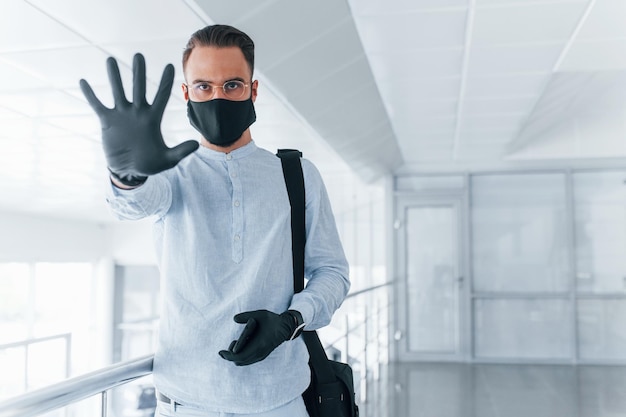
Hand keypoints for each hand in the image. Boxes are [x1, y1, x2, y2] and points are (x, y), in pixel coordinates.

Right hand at [79, 53, 198, 185]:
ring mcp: (122, 115)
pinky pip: (98, 105)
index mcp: (152, 118)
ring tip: (110, 60)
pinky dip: (90, 95)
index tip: (169, 66)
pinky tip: (83, 82)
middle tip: (139, 55)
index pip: (161, 96)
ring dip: (114, 76)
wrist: (129, 171)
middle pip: (139, 87)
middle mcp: (137, 112)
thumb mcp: (167, 159)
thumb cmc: (150, 164)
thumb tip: (196, 145)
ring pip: (118, 91)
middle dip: (139, 72)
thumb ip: (181, 151)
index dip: (164, 82)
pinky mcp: (107, 121)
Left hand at [219, 310, 298, 365]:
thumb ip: (246, 316)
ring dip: (236, 356)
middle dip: (230, 356)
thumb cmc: (272, 320)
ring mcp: (261, 355)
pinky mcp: (262, 355)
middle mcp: (259, 353)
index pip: (239, 356)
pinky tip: (240, 346)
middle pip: (239, 361)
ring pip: (243, 362)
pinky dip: (241, 356)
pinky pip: (248, 360)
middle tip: (227, 346)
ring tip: (234, 344)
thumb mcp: (259, 314)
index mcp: (258, 345)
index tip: (220, 352)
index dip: (228, 356)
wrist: (286, 327)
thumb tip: (234, 319)